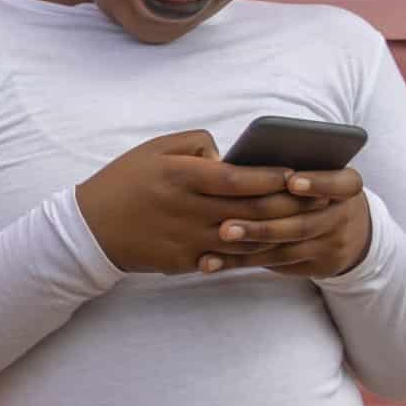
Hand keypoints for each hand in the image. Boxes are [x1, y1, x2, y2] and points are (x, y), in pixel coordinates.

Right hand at [75, 132, 319, 275]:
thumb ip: (195, 144)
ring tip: (303, 224)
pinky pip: (227, 259)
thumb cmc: (124, 181)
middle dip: (286, 206)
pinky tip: (271, 246)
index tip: (295, 174)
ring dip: (277, 232)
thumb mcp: (155, 148)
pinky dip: (252, 254)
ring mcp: (186, 239)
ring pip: (244, 239)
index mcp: (180, 177)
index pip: (237, 179)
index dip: (270, 178)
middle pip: (249, 211)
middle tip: (315, 200)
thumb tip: (228, 157)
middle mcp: (187, 210)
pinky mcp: (184, 261)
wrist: (90, 229)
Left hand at [203, 169, 371, 277]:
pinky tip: (214, 260)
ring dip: (250, 244)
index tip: (290, 181)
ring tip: (220, 237)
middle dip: (263, 225)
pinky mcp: (316, 265)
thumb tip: (242, 161)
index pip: (341, 184)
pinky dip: (241, 261)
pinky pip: (275, 263)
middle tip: (226, 225)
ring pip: (286, 248)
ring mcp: (331, 244)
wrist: (352, 232)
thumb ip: (290, 171)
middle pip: (303, 223)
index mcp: (347, 186)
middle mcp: (342, 216)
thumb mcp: (320, 174)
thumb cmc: (316, 190)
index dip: (317, 183)